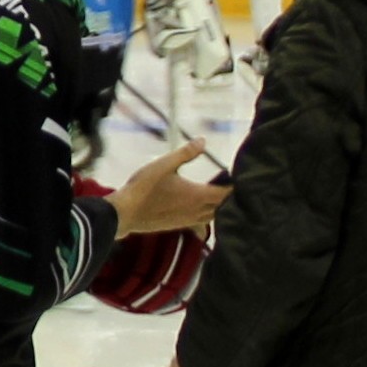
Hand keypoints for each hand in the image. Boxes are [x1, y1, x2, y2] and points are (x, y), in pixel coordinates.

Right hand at [108, 141, 226, 237]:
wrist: (125, 214)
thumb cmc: (144, 187)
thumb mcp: (164, 164)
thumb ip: (186, 153)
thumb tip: (203, 141)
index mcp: (197, 195)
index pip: (225, 194)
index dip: (234, 187)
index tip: (241, 179)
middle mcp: (196, 211)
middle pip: (222, 208)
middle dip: (229, 198)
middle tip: (232, 187)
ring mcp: (187, 221)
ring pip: (212, 217)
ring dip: (219, 208)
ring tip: (219, 197)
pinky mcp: (178, 226)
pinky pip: (200, 223)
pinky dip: (206, 216)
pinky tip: (200, 210)